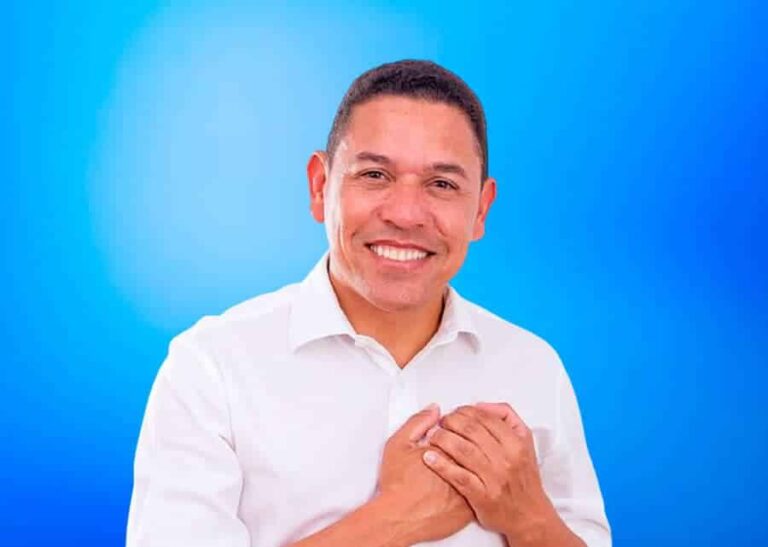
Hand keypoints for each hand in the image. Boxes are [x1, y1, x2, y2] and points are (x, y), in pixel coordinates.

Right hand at [377, 403, 473, 543]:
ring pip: (482, 469)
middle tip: (457, 443)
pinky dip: (475, 482)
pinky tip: (464, 478)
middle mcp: (462, 470)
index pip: (465, 430)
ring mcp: (468, 490)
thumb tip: (434, 410)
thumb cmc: (397, 484)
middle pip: (477, 448)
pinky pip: (480, 490)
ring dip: (475, 461)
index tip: (452, 427)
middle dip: (470, 441)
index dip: (460, 426)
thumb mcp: (399, 444)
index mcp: (447, 451)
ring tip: (460, 460)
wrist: (398, 518)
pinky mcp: (469, 509)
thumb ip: (418, 422)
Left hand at [422, 403, 556, 540]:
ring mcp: (494, 478)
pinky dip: (441, 465)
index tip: (454, 412)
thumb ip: (506, 417)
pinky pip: (458, 476)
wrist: (529, 515)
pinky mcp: (482, 496)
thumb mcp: (525, 441)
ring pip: (463, 450)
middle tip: (440, 423)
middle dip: (450, 422)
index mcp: (516, 443)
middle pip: (471, 430)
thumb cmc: (523, 478)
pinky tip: (429, 458)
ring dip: (442, 439)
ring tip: (432, 436)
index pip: (485, 418)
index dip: (465, 411)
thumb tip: (481, 406)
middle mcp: (507, 459)